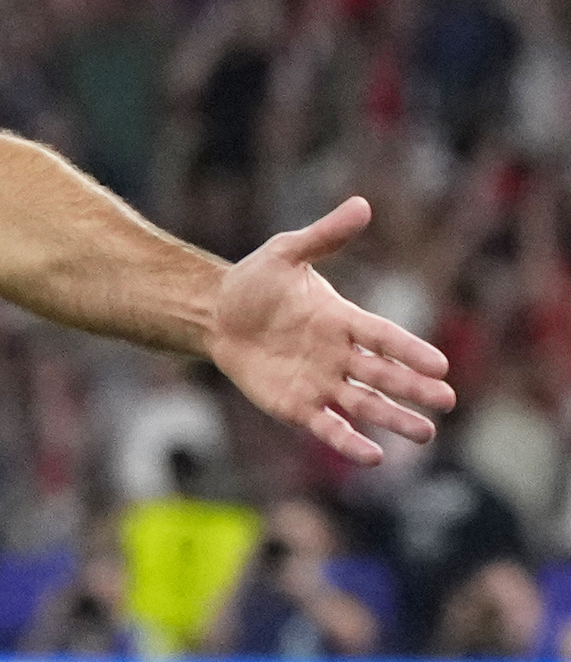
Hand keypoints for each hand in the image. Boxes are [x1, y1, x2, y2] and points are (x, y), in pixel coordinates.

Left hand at [206, 197, 454, 463]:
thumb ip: (323, 236)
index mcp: (342, 319)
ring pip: (364, 404)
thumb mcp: (285, 253)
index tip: (439, 364)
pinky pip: (327, 426)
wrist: (215, 314)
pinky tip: (373, 456)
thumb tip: (361, 205)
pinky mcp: (297, 405)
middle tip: (446, 401)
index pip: (383, 336)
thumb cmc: (255, 282)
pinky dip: (348, 441)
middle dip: (413, 389)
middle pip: (382, 374)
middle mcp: (339, 355)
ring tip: (425, 434)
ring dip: (393, 419)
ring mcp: (321, 382)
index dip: (409, 350)